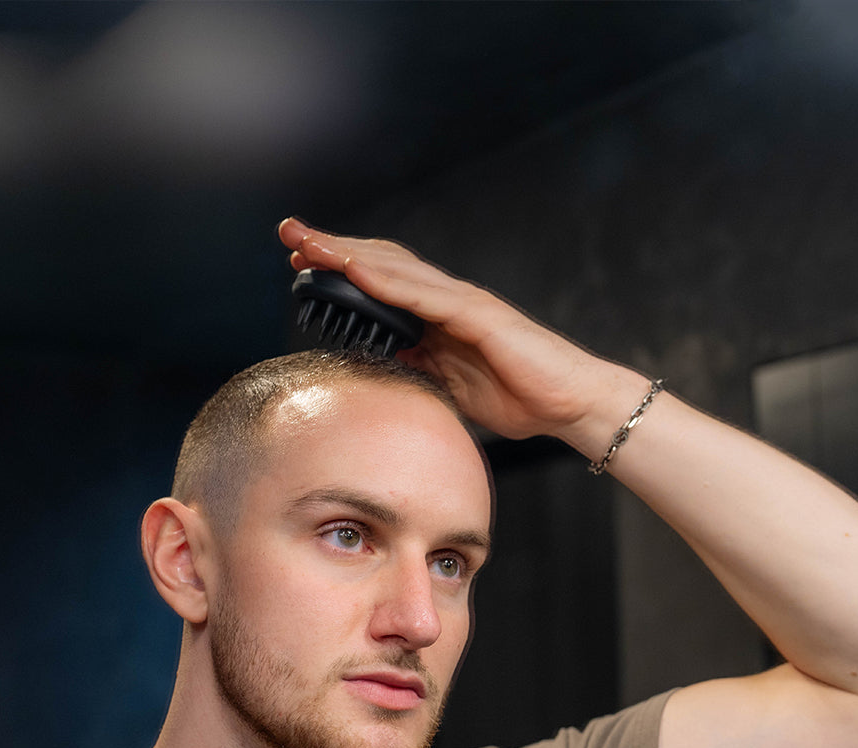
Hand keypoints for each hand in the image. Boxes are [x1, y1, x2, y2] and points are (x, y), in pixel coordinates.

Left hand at [277, 218, 617, 441]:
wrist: (568, 404)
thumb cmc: (519, 395)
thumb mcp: (450, 386)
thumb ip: (419, 368)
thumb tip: (384, 363)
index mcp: (438, 317)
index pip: (380, 282)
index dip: (339, 269)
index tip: (298, 263)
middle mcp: (447, 300)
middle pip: (380, 262)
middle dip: (332, 248)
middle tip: (289, 233)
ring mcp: (463, 304)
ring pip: (396, 268)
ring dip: (348, 255)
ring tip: (308, 244)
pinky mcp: (479, 315)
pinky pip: (425, 294)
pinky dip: (387, 280)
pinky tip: (354, 270)